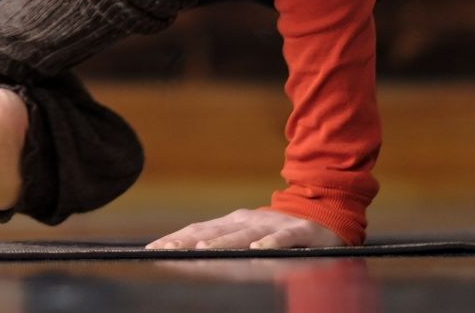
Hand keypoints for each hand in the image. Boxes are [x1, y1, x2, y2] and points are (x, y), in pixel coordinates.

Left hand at [145, 207, 344, 250]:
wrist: (322, 218)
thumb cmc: (277, 233)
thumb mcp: (247, 236)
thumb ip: (223, 244)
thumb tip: (189, 255)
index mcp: (232, 222)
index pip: (197, 229)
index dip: (174, 239)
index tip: (152, 250)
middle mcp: (247, 220)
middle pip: (213, 231)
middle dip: (188, 241)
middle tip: (166, 251)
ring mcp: (272, 224)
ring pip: (244, 234)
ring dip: (222, 242)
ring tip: (201, 249)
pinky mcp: (299, 231)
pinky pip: (283, 237)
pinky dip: (270, 243)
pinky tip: (258, 250)